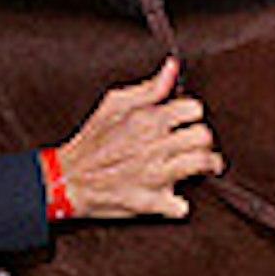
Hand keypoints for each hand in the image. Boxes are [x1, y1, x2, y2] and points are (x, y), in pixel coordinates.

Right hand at [52, 59, 220, 218]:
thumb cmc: (90, 142)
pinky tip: (175, 197)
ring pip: (201, 164)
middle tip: (197, 143)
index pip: (193, 108)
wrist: (66, 180)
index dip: (191, 113)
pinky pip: (180, 206)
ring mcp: (154, 176)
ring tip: (206, 165)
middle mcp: (153, 146)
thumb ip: (148, 88)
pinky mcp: (149, 202)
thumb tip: (172, 69)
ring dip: (208, 164)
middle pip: (202, 136)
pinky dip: (180, 204)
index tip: (186, 120)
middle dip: (203, 138)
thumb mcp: (113, 105)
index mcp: (146, 120)